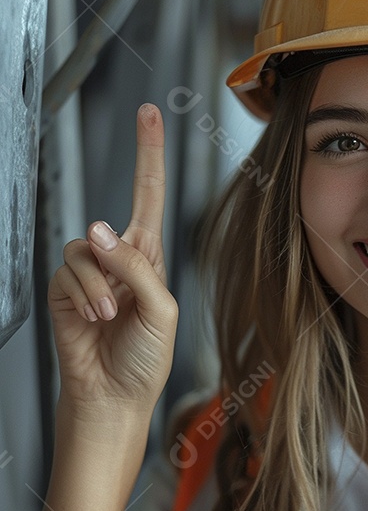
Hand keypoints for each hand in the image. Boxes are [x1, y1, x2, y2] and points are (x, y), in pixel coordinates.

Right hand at [48, 104, 177, 425]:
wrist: (114, 397)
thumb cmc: (145, 358)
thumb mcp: (161, 310)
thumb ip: (136, 267)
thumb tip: (99, 229)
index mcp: (148, 257)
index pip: (148, 195)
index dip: (148, 153)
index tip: (149, 113)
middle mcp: (117, 259)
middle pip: (107, 221)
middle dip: (112, 247)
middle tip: (121, 298)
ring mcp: (88, 274)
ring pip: (85, 249)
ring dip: (100, 287)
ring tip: (111, 319)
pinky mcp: (63, 290)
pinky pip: (68, 272)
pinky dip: (84, 296)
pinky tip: (95, 319)